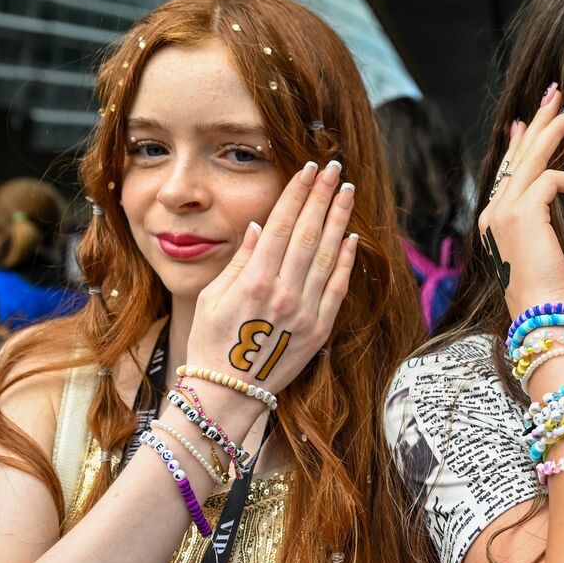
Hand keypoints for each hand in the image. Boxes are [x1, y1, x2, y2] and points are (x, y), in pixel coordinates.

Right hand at [185, 160, 357, 395]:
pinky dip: (346, 261)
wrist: (227, 393)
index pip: (281, 224)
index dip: (297, 193)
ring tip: (348, 192)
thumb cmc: (211, 342)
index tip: (308, 169)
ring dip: (339, 219)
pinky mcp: (319, 330)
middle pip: (308, 232)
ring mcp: (305, 312)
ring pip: (327, 255)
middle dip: (322, 196)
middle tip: (335, 169)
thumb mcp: (213, 297)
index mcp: (254, 281)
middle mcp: (283, 293)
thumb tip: (258, 227)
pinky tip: (352, 237)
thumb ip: (239, 261)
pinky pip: (337, 288)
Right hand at [478, 84, 563, 319]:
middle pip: (517, 155)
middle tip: (554, 95)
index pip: (507, 170)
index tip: (529, 122)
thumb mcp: (546, 250)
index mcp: (495, 221)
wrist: (543, 319)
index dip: (521, 142)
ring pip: (531, 157)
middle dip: (537, 121)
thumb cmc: (550, 294)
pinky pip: (553, 179)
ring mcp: (503, 211)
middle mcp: (493, 211)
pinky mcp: (522, 213)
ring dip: (555, 130)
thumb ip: (545, 220)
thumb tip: (556, 192)